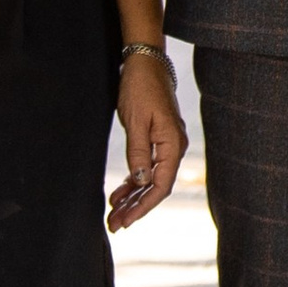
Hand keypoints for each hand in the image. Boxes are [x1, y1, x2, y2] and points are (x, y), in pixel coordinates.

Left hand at [108, 48, 186, 232]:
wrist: (145, 62)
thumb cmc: (141, 87)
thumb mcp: (135, 120)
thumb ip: (138, 153)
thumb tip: (140, 182)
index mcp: (172, 144)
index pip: (161, 185)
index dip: (143, 205)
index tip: (126, 220)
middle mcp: (173, 147)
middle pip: (156, 186)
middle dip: (135, 207)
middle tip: (114, 224)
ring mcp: (165, 144)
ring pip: (150, 180)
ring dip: (132, 197)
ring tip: (114, 214)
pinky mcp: (156, 140)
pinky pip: (146, 168)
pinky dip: (133, 182)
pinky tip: (120, 193)